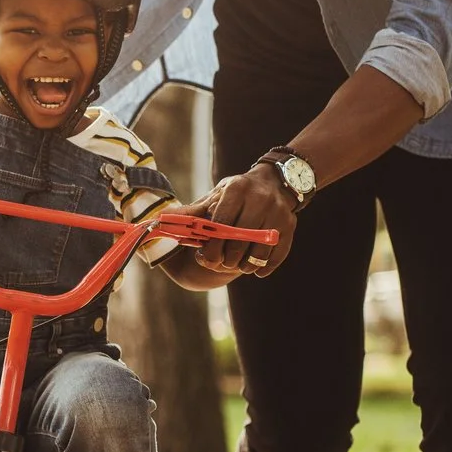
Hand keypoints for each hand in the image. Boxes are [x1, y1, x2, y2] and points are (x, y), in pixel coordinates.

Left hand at [185, 163, 299, 277]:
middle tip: (220, 263)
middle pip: (239, 241)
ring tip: (237, 265)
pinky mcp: (290, 226)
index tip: (204, 256)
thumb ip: (193, 211)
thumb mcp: (216, 195)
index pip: (221, 223)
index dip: (211, 245)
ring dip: (244, 266)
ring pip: (258, 252)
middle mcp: (260, 199)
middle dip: (226, 259)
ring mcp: (278, 213)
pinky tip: (254, 269)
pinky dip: (263, 267)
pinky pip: (276, 256)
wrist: (276, 182)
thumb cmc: (238, 193)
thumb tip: (161, 219)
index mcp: (237, 189)